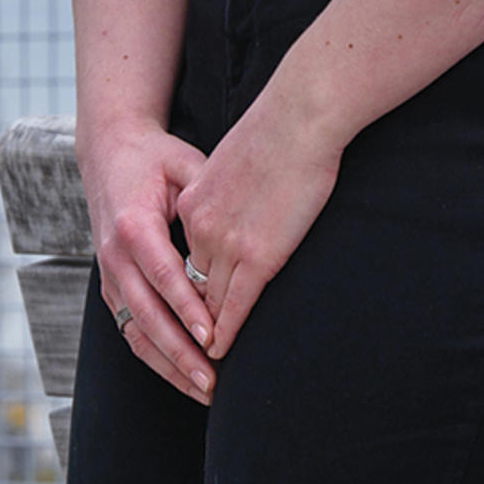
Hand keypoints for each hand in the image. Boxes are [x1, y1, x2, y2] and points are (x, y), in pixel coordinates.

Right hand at [79, 116, 215, 402]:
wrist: (109, 151)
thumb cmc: (155, 158)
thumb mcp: (183, 164)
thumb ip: (206, 198)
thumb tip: (232, 238)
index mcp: (132, 223)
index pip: (162, 275)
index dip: (187, 309)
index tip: (212, 337)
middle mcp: (113, 254)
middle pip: (147, 314)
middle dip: (180, 352)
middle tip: (213, 380)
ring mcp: (108, 274)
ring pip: (136, 331)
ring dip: (169, 365)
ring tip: (205, 391)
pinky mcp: (110, 287)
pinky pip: (131, 331)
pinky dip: (156, 359)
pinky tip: (184, 377)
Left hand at [174, 84, 344, 362]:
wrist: (297, 117)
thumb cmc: (276, 135)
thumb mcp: (232, 165)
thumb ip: (224, 195)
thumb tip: (235, 211)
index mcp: (194, 202)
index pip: (187, 258)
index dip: (188, 290)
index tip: (187, 314)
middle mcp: (200, 226)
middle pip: (192, 286)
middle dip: (189, 320)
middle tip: (186, 354)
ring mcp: (226, 243)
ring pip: (209, 302)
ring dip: (205, 336)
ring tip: (203, 366)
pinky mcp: (257, 256)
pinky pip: (235, 307)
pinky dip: (227, 333)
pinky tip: (222, 352)